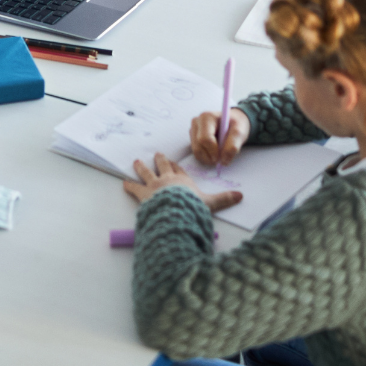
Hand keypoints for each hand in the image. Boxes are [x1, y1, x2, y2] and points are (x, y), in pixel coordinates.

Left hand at [123, 153, 242, 212]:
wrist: (176, 211)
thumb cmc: (193, 207)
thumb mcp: (211, 203)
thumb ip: (224, 199)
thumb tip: (241, 196)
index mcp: (183, 180)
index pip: (179, 170)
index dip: (176, 166)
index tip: (173, 161)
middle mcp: (168, 179)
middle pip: (163, 166)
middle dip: (160, 160)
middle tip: (157, 154)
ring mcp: (154, 185)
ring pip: (147, 173)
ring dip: (141, 167)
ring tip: (136, 162)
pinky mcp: (144, 194)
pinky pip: (134, 188)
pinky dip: (129, 185)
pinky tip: (124, 183)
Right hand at [190, 108, 250, 166]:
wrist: (232, 122)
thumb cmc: (235, 125)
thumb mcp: (240, 132)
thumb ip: (233, 145)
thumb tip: (224, 160)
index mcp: (207, 117)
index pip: (205, 138)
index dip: (213, 151)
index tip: (222, 157)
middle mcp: (197, 122)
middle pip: (198, 146)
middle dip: (210, 157)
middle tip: (221, 159)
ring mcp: (193, 129)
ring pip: (196, 151)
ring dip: (208, 158)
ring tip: (219, 156)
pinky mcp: (192, 137)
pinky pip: (196, 152)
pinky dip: (205, 157)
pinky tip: (213, 153)